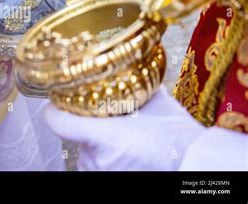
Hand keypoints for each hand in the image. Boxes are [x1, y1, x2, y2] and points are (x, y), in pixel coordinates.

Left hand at [44, 87, 204, 170]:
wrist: (196, 167)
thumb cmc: (180, 141)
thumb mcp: (159, 105)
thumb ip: (137, 86)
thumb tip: (130, 68)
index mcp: (104, 137)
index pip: (58, 122)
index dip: (54, 110)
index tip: (56, 104)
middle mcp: (95, 159)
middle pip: (73, 134)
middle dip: (86, 124)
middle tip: (107, 119)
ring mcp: (98, 173)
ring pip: (85, 151)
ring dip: (96, 143)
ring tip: (122, 140)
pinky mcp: (103, 181)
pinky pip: (95, 164)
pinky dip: (103, 157)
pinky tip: (124, 153)